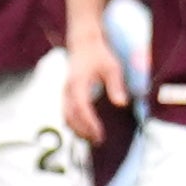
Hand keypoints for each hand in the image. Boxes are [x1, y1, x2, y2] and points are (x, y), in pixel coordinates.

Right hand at [60, 30, 131, 146]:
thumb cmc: (99, 54)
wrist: (83, 43)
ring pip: (66, 116)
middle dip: (83, 131)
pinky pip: (66, 113)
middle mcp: (67, 89)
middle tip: (99, 141)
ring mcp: (64, 92)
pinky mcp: (65, 94)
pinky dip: (74, 123)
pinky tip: (86, 129)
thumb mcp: (112, 67)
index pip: (81, 108)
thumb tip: (121, 104)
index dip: (89, 123)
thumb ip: (116, 85)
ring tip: (93, 138)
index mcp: (77, 82)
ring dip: (77, 129)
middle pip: (70, 117)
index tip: (100, 134)